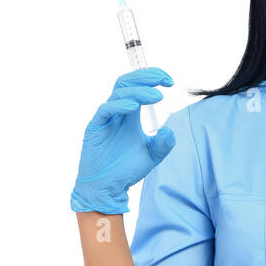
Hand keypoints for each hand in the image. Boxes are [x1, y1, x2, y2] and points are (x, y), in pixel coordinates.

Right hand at [70, 67, 175, 213]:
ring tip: (156, 97)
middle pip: (127, 83)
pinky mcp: (95, 128)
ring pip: (119, 94)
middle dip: (146, 77)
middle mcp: (117, 112)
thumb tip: (170, 130)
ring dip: (139, 92)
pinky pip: (106, 110)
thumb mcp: (152, 155)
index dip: (153, 78)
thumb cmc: (126, 169)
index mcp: (129, 114)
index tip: (170, 81)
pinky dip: (120, 105)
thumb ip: (164, 143)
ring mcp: (105, 119)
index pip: (138, 86)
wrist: (107, 188)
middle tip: (164, 80)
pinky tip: (134, 107)